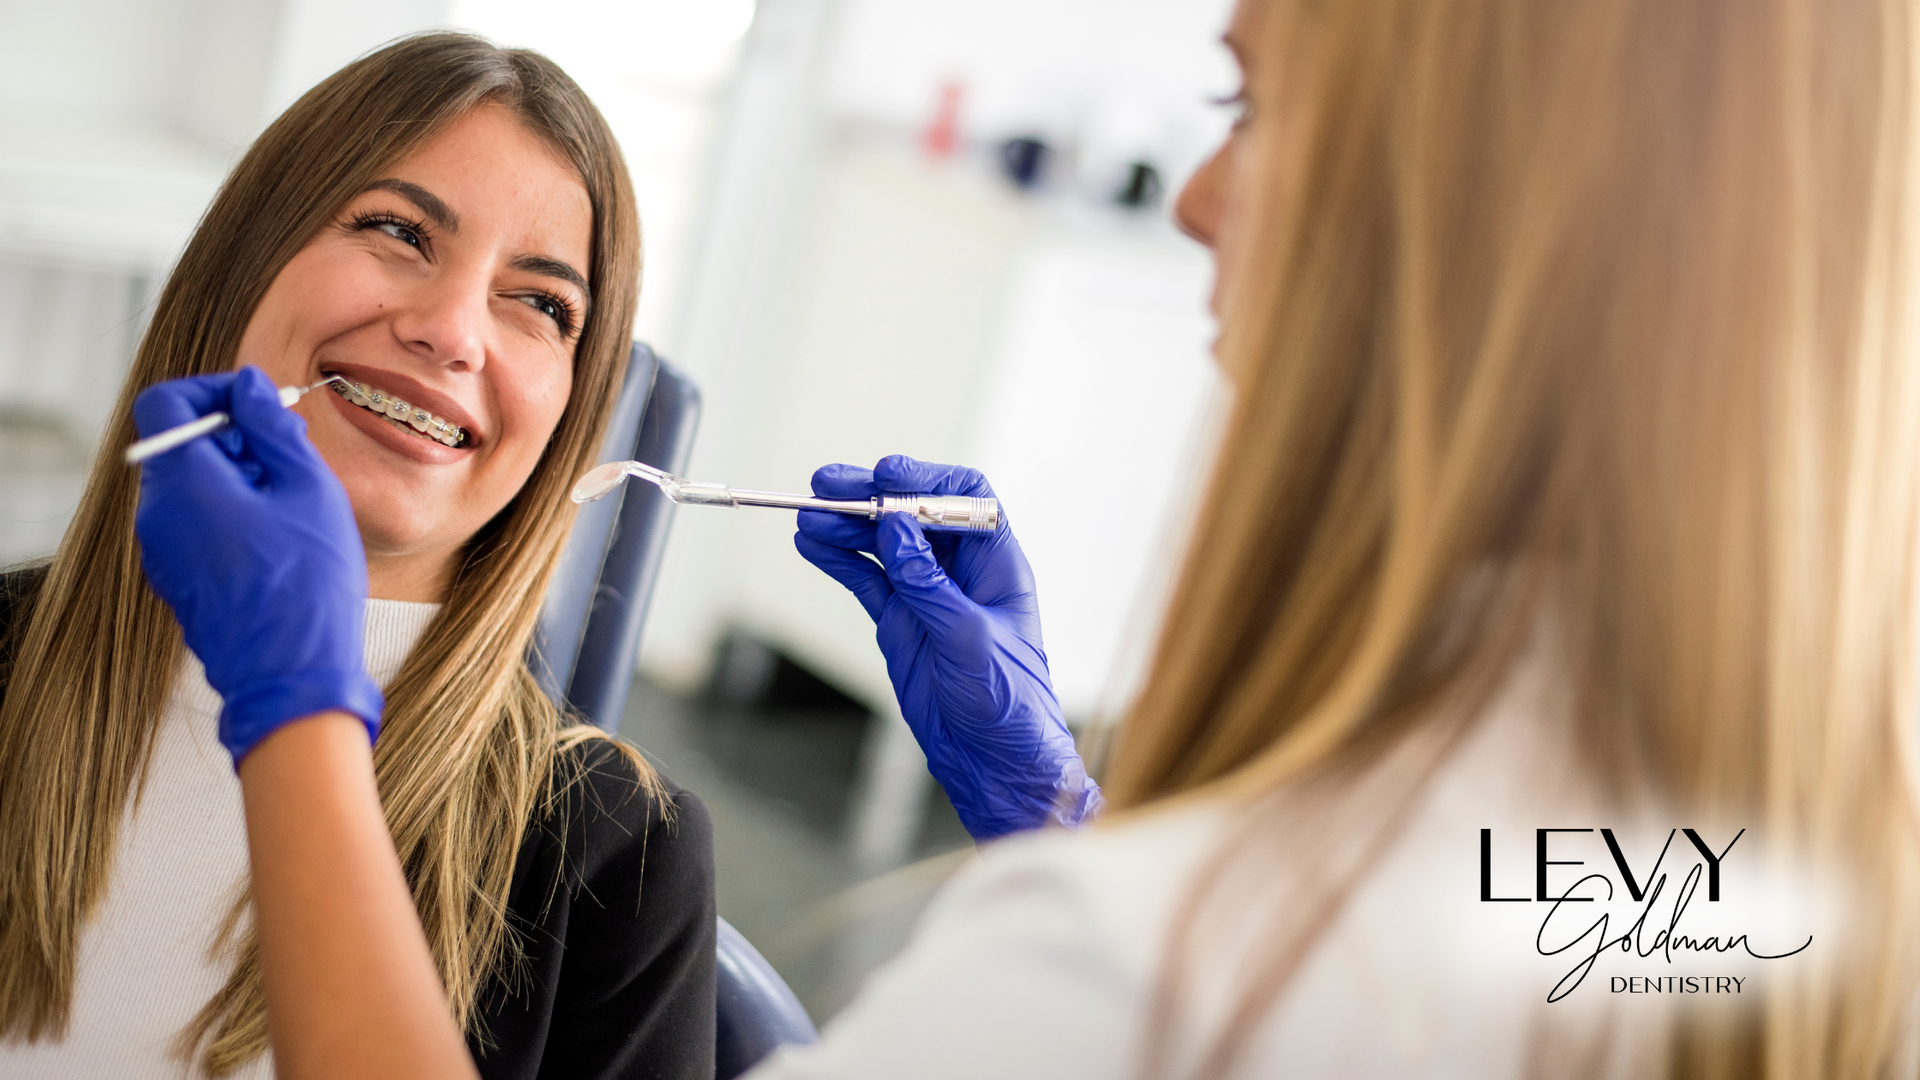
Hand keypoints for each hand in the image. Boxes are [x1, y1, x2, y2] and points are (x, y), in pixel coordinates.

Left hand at [132, 366, 382, 766]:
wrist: (292, 675)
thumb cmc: (306, 583)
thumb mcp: (308, 488)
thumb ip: (274, 427)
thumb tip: (250, 385)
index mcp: (182, 483)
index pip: (167, 403)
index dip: (213, 390)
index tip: (259, 404)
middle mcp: (157, 514)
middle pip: (180, 444)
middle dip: (234, 436)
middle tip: (292, 455)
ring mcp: (160, 550)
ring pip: (190, 485)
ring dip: (237, 476)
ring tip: (293, 503)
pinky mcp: (175, 578)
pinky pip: (194, 523)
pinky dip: (230, 512)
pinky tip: (278, 538)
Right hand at [794, 454, 1101, 839]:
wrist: (993, 760)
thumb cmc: (1007, 701)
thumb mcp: (968, 637)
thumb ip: (928, 582)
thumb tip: (896, 525)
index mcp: (996, 562)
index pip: (965, 497)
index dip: (926, 479)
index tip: (886, 476)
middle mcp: (961, 570)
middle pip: (912, 512)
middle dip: (871, 496)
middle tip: (827, 485)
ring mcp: (926, 593)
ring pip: (882, 543)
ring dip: (845, 526)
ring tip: (808, 516)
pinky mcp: (900, 619)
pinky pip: (865, 577)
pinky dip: (838, 560)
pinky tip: (811, 545)